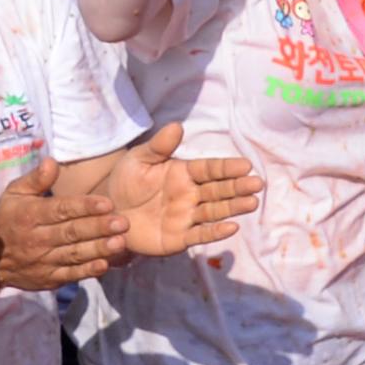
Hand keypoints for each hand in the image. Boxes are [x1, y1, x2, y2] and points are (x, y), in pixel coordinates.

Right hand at [0, 157, 131, 289]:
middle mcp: (36, 240)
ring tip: (121, 242)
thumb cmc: (7, 219)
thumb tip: (51, 161)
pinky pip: (69, 275)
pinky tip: (105, 265)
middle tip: (123, 222)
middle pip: (71, 233)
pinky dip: (87, 271)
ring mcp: (42, 261)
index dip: (84, 206)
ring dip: (98, 249)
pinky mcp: (47, 279)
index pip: (60, 210)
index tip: (108, 203)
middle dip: (98, 227)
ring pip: (74, 254)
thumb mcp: (13, 195)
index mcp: (29, 216)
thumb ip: (35, 179)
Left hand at [110, 124, 265, 256]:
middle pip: (219, 190)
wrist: (107, 212)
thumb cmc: (126, 181)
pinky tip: (231, 228)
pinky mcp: (178, 238)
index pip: (210, 169)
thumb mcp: (139, 159)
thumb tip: (176, 125)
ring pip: (215, 211)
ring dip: (234, 208)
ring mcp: (186, 217)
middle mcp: (191, 195)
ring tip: (252, 203)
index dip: (227, 168)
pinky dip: (215, 233)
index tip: (246, 165)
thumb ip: (159, 146)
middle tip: (257, 184)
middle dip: (238, 187)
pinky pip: (199, 235)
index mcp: (184, 173)